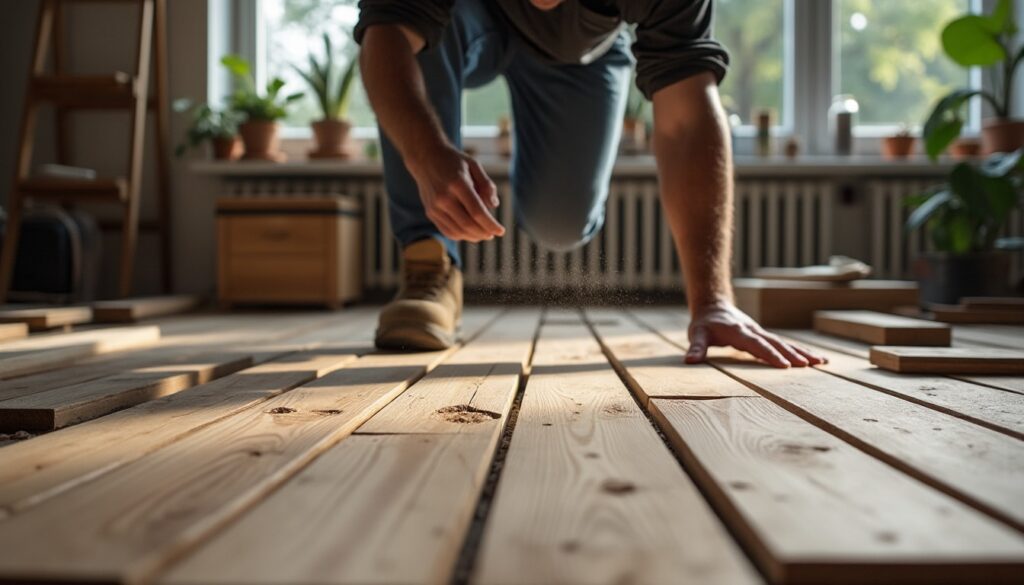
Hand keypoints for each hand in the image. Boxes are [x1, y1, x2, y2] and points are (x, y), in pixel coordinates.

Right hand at [407, 146, 504, 242]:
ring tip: (484, 234)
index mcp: (458, 183)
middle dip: (484, 233)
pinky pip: (447, 231)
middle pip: (468, 225)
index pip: (477, 212)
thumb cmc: (453, 161)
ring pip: (458, 231)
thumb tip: (494, 205)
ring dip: (473, 237)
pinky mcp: (430, 212)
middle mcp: (444, 197)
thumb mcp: (474, 165)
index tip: (501, 231)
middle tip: (493, 234)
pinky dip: (461, 235)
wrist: (425, 158)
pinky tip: (470, 233)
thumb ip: (486, 184)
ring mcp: (435, 207)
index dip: (491, 225)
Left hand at [685, 300, 825, 367]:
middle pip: (776, 343)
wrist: (714, 306)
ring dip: (802, 352)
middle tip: (810, 365)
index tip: (784, 365)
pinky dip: (800, 351)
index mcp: (738, 332)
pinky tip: (815, 360)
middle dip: (793, 354)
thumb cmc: (704, 323)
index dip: (770, 355)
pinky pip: (784, 344)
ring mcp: (761, 333)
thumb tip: (690, 361)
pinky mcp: (765, 336)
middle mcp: (754, 331)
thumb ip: (696, 347)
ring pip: (784, 342)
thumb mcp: (696, 334)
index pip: (756, 345)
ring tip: (822, 362)